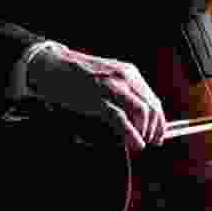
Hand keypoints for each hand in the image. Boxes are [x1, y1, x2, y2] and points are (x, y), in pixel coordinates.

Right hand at [27, 46, 165, 151]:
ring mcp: (112, 87)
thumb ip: (124, 95)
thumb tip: (140, 119)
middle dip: (155, 129)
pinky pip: (122, 119)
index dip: (160, 120)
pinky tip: (136, 143)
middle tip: (153, 142)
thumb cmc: (77, 76)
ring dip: (145, 132)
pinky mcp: (98, 98)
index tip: (160, 134)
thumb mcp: (108, 79)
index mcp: (129, 73)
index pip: (153, 100)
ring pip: (142, 112)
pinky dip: (132, 134)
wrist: (51, 66)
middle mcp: (125, 77)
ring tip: (141, 143)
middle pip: (152, 107)